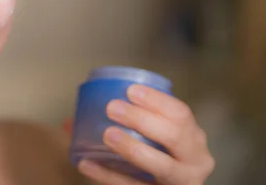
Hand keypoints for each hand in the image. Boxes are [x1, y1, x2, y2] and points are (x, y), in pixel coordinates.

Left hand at [65, 87, 214, 184]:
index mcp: (192, 137)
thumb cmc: (157, 156)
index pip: (181, 114)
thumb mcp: (152, 138)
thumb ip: (122, 124)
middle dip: (143, 120)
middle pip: (174, 136)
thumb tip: (70, 120)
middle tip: (112, 108)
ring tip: (107, 134)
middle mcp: (195, 161)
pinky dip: (108, 176)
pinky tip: (86, 164)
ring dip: (132, 148)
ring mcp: (180, 183)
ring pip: (161, 166)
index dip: (156, 100)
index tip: (130, 90)